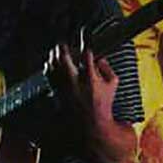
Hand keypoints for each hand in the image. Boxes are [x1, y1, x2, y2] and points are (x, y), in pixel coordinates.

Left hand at [50, 40, 136, 162]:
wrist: (91, 124)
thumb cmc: (103, 104)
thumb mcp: (113, 84)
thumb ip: (107, 68)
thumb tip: (99, 58)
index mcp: (91, 78)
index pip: (86, 54)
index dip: (85, 43)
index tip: (85, 38)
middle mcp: (75, 82)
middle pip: (64, 57)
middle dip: (63, 47)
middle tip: (63, 43)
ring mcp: (64, 87)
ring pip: (53, 65)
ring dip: (54, 55)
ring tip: (57, 52)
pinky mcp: (57, 92)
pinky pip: (49, 75)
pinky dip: (49, 67)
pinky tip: (51, 64)